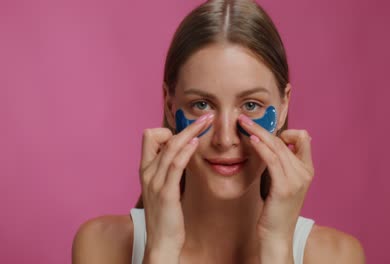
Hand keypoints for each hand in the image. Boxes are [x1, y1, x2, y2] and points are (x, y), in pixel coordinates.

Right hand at [139, 113, 213, 253]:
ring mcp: (155, 182)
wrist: (161, 242)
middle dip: (185, 125)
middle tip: (205, 117)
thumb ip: (168, 170)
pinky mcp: (166, 192)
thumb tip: (182, 154)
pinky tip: (198, 143)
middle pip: (159, 136)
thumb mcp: (163, 187)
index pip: (149, 136)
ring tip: (207, 123)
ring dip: (191, 131)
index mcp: (145, 169)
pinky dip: (186, 150)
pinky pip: (176, 165)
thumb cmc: (166, 215)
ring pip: (170, 146)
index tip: (188, 133)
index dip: (168, 130)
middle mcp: (147, 172)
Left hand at [238, 114, 314, 244]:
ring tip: (243, 124)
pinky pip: (272, 160)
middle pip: (285, 140)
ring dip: (258, 132)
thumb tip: (270, 146)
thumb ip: (283, 166)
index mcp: (307, 170)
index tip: (267, 133)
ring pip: (277, 147)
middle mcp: (305, 172)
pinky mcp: (284, 187)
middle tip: (244, 118)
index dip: (286, 131)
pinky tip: (251, 140)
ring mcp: (296, 180)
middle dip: (263, 127)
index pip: (304, 138)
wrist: (277, 235)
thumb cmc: (276, 210)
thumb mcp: (284, 184)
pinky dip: (261, 147)